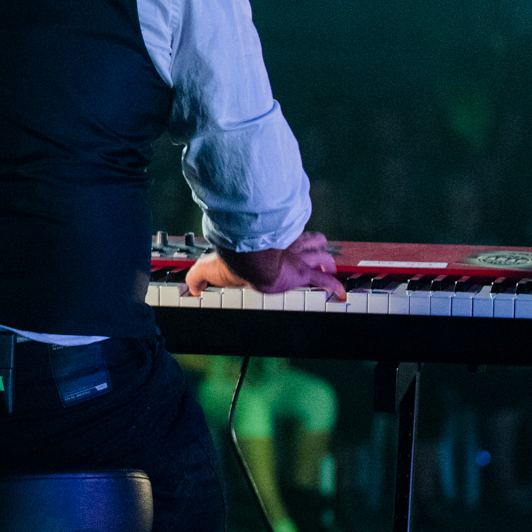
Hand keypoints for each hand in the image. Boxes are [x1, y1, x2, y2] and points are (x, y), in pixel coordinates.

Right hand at [187, 232, 345, 299]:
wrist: (249, 264)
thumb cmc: (232, 262)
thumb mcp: (208, 269)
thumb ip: (197, 278)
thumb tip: (190, 288)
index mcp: (267, 244)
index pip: (281, 237)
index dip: (287, 241)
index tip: (288, 246)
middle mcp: (287, 248)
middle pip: (310, 242)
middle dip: (315, 248)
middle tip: (318, 254)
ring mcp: (298, 260)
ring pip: (322, 257)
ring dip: (327, 263)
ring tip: (330, 269)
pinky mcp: (304, 274)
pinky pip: (325, 280)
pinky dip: (335, 287)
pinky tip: (340, 295)